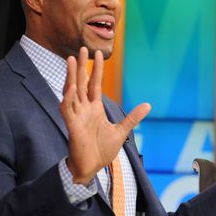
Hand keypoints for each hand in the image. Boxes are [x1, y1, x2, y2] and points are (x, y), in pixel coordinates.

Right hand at [61, 47, 150, 184]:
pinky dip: (68, 97)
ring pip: (71, 91)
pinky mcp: (72, 125)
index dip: (96, 69)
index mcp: (94, 109)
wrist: (92, 168)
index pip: (94, 84)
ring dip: (70, 76)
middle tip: (81, 48)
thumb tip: (148, 105)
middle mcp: (84, 109)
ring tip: (70, 60)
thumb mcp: (121, 131)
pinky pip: (67, 108)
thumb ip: (132, 117)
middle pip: (81, 83)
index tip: (97, 53)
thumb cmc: (102, 150)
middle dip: (80, 66)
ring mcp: (76, 116)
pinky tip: (70, 86)